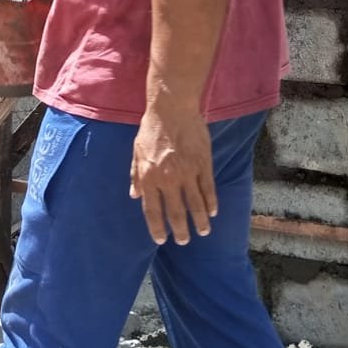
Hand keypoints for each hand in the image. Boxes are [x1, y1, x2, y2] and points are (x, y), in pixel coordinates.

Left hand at [131, 103, 215, 245]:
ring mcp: (187, 172)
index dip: (157, 228)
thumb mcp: (136, 151)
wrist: (172, 107)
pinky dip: (211, 203)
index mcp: (149, 177)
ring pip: (195, 205)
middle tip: (184, 241)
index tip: (161, 239)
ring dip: (200, 222)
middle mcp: (168, 179)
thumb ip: (135, 175)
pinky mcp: (203, 164)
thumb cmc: (151, 128)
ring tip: (203, 231)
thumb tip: (134, 195)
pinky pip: (208, 189)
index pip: (152, 211)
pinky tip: (213, 212)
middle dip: (180, 231)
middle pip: (176, 213)